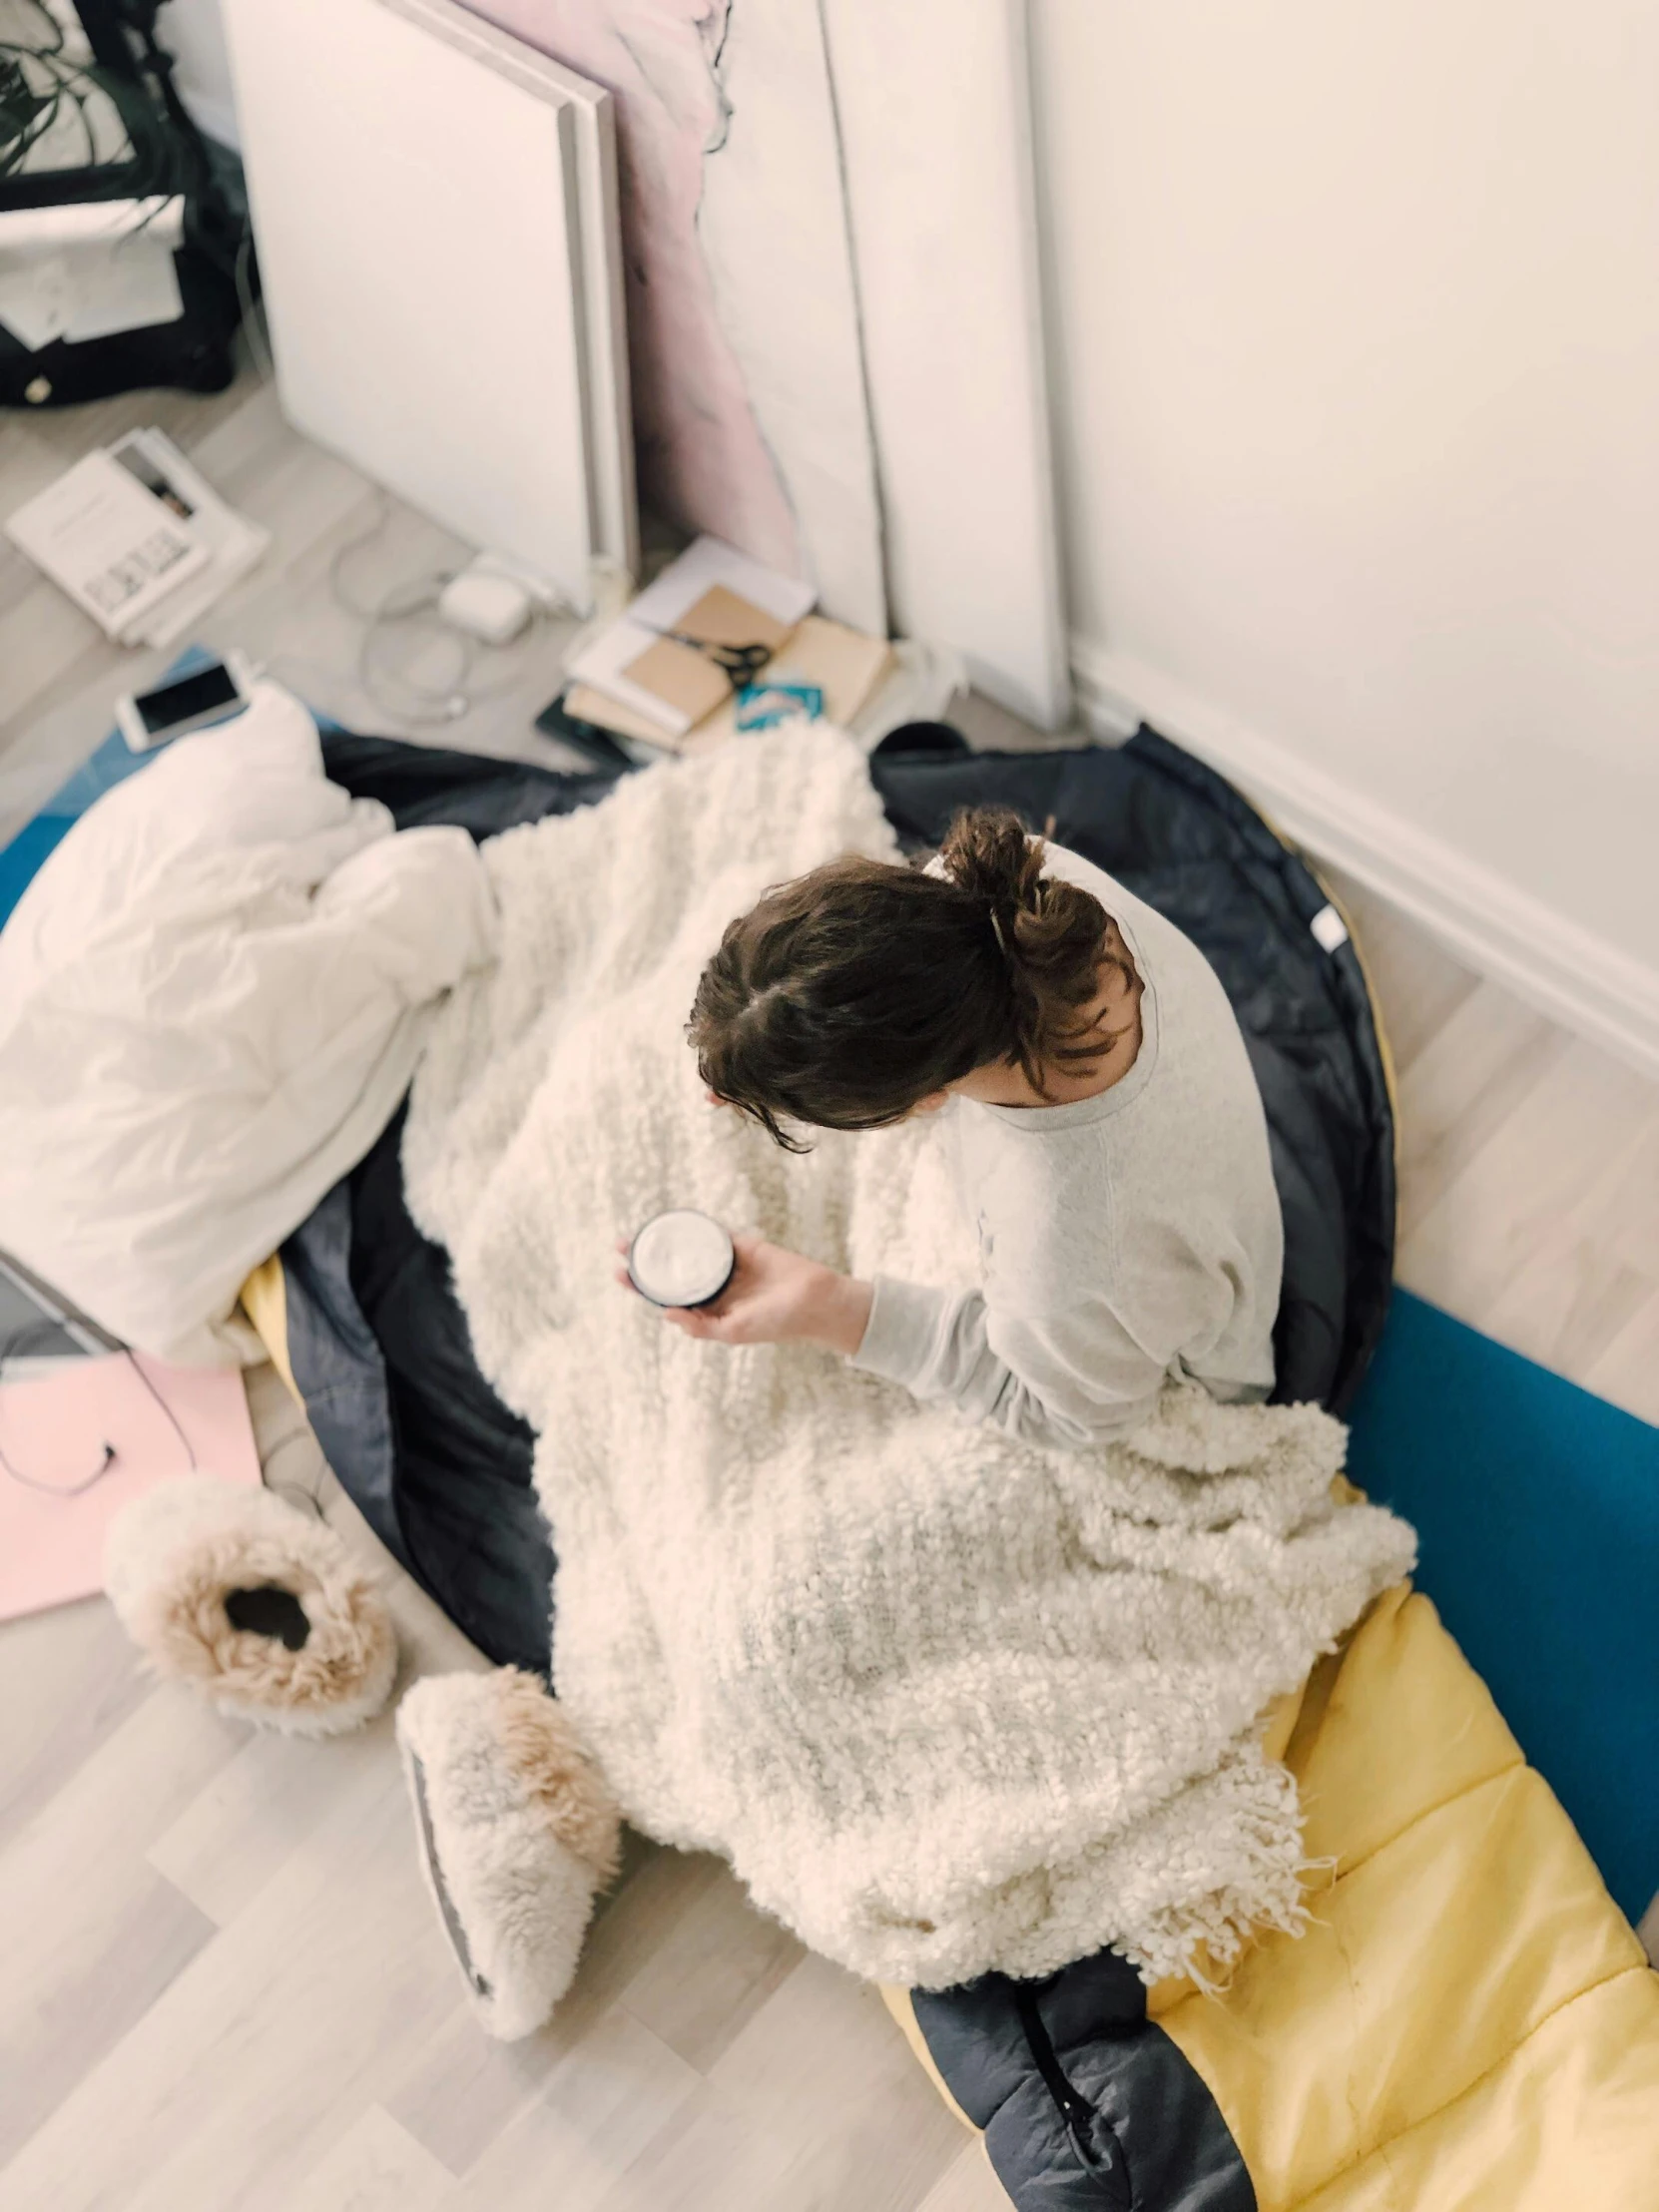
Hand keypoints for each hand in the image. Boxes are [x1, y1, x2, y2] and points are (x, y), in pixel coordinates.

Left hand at [615, 1232, 872, 1354]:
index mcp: (708, 1310)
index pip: (667, 1296)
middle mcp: (713, 1287)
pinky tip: (676, 1220)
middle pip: (672, 1271)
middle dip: (646, 1259)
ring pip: (689, 1250)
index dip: (642, 1286)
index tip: (619, 1273)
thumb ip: (700, 1326)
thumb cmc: (776, 1322)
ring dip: (665, 1240)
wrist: (814, 1300)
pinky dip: (697, 1226)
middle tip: (621, 1246)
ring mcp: (726, 1265)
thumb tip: (664, 1313)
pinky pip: (714, 1234)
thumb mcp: (733, 1332)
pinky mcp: (741, 1245)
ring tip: (640, 1232)